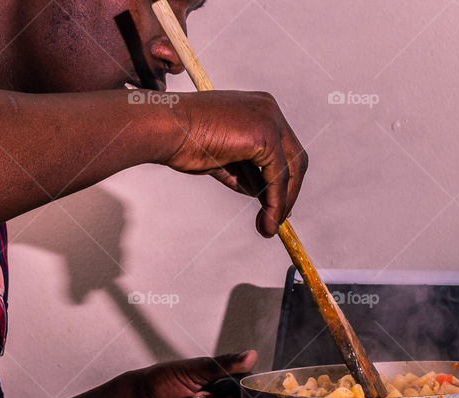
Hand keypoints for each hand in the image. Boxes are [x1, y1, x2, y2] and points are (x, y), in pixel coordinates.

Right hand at [165, 91, 307, 236]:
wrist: (164, 129)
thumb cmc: (183, 142)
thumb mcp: (223, 159)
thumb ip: (246, 172)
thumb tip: (264, 194)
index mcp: (259, 109)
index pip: (282, 149)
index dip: (283, 180)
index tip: (276, 205)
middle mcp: (268, 109)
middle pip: (294, 158)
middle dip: (287, 193)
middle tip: (276, 220)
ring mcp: (269, 119)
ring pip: (288, 170)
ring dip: (281, 203)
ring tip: (268, 227)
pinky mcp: (266, 134)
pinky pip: (279, 177)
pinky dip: (276, 202)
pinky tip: (268, 221)